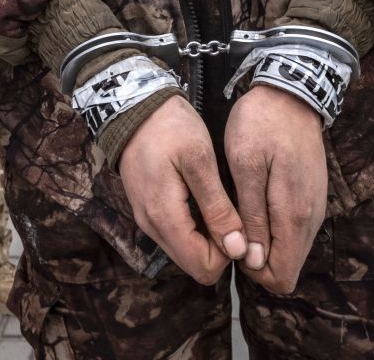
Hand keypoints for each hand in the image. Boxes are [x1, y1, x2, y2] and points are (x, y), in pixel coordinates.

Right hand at [118, 96, 247, 284]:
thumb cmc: (170, 127)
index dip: (229, 253)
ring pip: (185, 250)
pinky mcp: (146, 209)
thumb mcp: (200, 161)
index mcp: (164, 216)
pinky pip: (175, 234)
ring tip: (218, 202)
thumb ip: (218, 208)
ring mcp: (146, 218)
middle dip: (219, 248)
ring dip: (207, 237)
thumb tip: (237, 249)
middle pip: (194, 264)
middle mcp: (151, 226)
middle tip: (231, 211)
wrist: (134, 105)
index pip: (203, 268)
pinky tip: (203, 198)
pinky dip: (194, 226)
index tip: (238, 222)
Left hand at [225, 85, 327, 294]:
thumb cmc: (260, 125)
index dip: (252, 271)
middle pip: (287, 266)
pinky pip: (293, 228)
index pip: (281, 276)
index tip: (230, 245)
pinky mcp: (311, 196)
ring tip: (237, 212)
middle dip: (256, 259)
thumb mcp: (246, 166)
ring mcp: (314, 207)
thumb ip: (253, 215)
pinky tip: (252, 202)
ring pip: (290, 248)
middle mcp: (311, 219)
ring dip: (264, 243)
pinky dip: (273, 227)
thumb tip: (254, 259)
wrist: (290, 93)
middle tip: (229, 226)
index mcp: (293, 215)